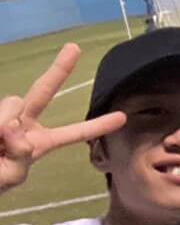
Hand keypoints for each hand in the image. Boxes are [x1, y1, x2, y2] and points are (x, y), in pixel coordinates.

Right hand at [0, 44, 125, 194]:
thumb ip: (20, 157)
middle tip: (75, 47)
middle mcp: (23, 124)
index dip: (96, 126)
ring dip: (6, 121)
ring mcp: (3, 116)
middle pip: (44, 92)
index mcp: (39, 143)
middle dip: (59, 69)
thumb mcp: (10, 177)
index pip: (73, 133)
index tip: (122, 117)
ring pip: (14, 103)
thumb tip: (16, 131)